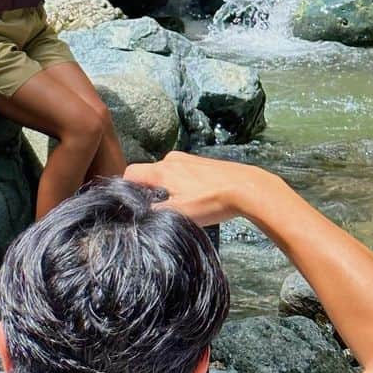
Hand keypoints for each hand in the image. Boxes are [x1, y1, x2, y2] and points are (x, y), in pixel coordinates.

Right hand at [123, 151, 268, 225]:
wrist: (247, 188)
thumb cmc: (212, 201)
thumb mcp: (178, 214)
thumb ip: (153, 213)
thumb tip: (137, 214)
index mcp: (161, 170)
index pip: (130, 173)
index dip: (125, 189)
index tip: (131, 205)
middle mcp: (171, 159)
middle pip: (148, 174)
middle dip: (148, 192)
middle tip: (158, 211)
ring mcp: (187, 159)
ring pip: (165, 174)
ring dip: (166, 189)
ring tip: (182, 206)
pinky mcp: (201, 162)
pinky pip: (181, 173)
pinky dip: (181, 185)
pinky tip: (196, 198)